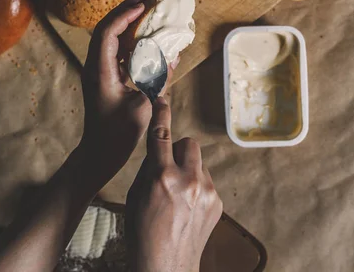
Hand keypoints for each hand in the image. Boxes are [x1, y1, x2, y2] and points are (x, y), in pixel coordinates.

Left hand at [78, 0, 151, 187]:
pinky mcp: (105, 77)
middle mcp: (95, 66)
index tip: (143, 4)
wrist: (99, 154)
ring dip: (125, 22)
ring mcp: (98, 71)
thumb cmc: (118, 135)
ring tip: (144, 9)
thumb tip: (170, 59)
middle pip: (105, 29)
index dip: (124, 15)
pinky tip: (143, 35)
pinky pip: (114, 50)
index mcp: (100, 71)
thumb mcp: (143, 108)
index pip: (107, 33)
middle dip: (124, 10)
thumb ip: (157, 81)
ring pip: (108, 38)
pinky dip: (128, 38)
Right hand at [126, 97, 222, 271]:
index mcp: (162, 177)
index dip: (161, 112)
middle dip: (179, 150)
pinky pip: (207, 181)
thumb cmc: (143, 233)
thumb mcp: (136, 195)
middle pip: (189, 143)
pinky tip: (187, 207)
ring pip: (199, 162)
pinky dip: (197, 187)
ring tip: (178, 195)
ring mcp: (207, 192)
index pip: (162, 133)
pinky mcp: (217, 203)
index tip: (161, 98)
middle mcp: (188, 181)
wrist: (165, 268)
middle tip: (169, 168)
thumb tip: (160, 149)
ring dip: (189, 170)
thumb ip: (150, 167)